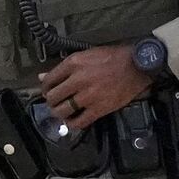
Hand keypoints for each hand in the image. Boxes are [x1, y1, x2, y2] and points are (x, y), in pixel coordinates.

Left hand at [38, 44, 152, 130]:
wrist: (136, 66)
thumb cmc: (112, 57)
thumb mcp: (86, 55)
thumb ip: (63, 67)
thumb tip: (42, 76)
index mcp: (73, 63)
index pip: (49, 80)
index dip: (45, 88)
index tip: (47, 91)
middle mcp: (78, 80)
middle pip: (53, 97)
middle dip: (51, 101)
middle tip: (55, 102)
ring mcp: (88, 96)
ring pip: (62, 111)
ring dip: (58, 113)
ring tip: (61, 112)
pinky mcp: (99, 109)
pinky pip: (79, 122)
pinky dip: (72, 124)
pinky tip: (72, 121)